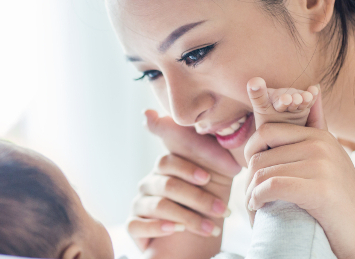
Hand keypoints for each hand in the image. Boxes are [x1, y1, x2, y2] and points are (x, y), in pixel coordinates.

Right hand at [127, 110, 240, 253]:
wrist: (201, 235)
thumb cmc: (208, 199)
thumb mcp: (215, 173)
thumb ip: (207, 149)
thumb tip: (190, 119)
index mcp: (166, 167)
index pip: (168, 161)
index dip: (187, 169)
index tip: (206, 178)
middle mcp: (150, 182)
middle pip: (167, 185)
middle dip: (197, 198)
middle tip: (221, 210)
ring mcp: (140, 203)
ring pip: (158, 206)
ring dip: (188, 218)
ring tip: (211, 229)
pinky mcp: (134, 224)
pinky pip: (137, 224)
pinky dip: (158, 227)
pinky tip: (176, 231)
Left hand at [243, 89, 354, 257]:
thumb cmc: (341, 201)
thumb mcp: (331, 158)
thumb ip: (317, 127)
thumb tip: (312, 87)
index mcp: (320, 136)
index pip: (268, 130)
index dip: (251, 150)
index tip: (250, 171)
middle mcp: (321, 146)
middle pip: (262, 153)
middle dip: (249, 176)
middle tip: (249, 194)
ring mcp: (322, 166)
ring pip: (264, 171)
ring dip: (251, 192)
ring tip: (253, 204)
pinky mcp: (320, 189)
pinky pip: (272, 186)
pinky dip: (258, 198)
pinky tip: (257, 207)